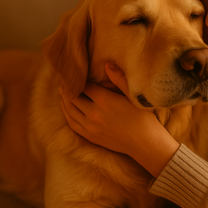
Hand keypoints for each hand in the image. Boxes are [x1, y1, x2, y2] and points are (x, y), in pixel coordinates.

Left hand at [59, 63, 178, 176]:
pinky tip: (67, 108)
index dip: (79, 79)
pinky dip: (67, 114)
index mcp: (105, 100)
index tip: (76, 74)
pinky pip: (72, 123)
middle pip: (73, 97)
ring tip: (62, 92)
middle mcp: (94, 113)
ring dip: (64, 100)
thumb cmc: (142, 118)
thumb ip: (118, 79)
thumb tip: (107, 63)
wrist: (145, 143)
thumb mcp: (133, 95)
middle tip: (65, 81)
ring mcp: (90, 127)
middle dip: (68, 88)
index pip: (85, 86)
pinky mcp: (90, 136)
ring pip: (69, 110)